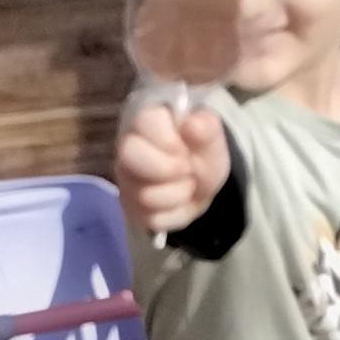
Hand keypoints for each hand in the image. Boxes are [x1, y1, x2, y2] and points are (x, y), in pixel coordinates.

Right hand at [116, 100, 228, 238]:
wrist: (202, 187)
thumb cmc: (200, 154)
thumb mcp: (212, 138)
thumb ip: (207, 126)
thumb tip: (193, 124)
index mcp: (147, 122)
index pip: (144, 121)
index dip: (169, 139)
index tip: (184, 148)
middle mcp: (128, 149)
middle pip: (129, 156)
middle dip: (167, 168)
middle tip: (186, 168)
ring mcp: (127, 181)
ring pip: (145, 194)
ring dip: (179, 193)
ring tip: (186, 183)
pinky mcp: (132, 209)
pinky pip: (153, 218)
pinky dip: (176, 213)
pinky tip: (179, 201)